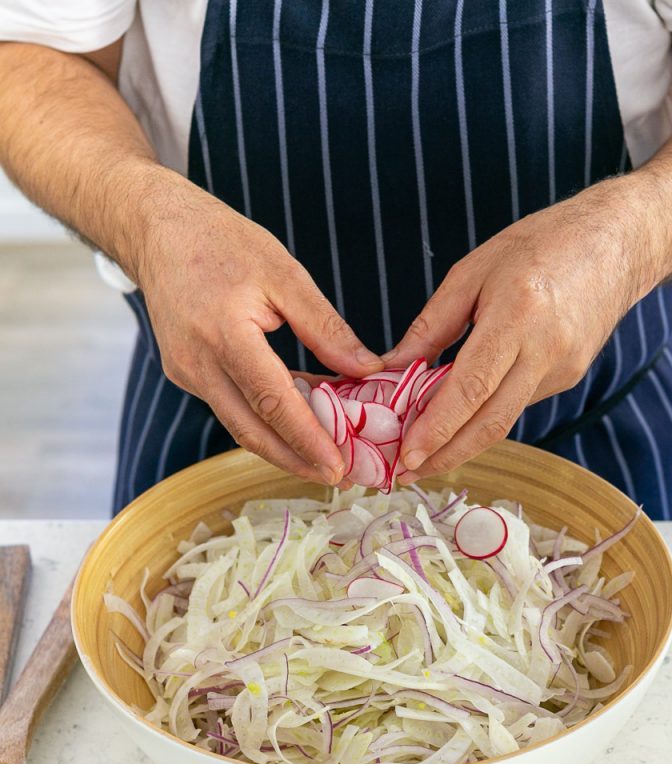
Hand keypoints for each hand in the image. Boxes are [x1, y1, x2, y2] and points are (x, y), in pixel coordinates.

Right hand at [134, 179, 382, 484]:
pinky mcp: (185, 373)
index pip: (272, 401)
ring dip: (282, 448)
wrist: (157, 230)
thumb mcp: (285, 273)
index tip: (340, 466)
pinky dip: (265, 421)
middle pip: (251, 430)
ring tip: (324, 461)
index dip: (307, 439)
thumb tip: (366, 370)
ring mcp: (186, 372)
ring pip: (240, 425)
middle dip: (297, 461)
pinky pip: (230, 406)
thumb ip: (325, 327)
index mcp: (223, 333)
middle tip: (339, 477)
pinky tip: (298, 425)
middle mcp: (197, 362)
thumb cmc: (223, 242)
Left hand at [384, 182, 652, 481]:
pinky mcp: (569, 377)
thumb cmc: (538, 246)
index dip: (437, 429)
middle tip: (405, 474)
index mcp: (517, 316)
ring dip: (461, 442)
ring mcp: (563, 370)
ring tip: (421, 452)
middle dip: (445, 456)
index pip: (472, 389)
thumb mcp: (471, 272)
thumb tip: (391, 368)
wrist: (616, 242)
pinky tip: (459, 415)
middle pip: (490, 423)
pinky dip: (484, 414)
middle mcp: (545, 351)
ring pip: (503, 420)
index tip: (406, 456)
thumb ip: (431, 325)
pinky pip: (517, 403)